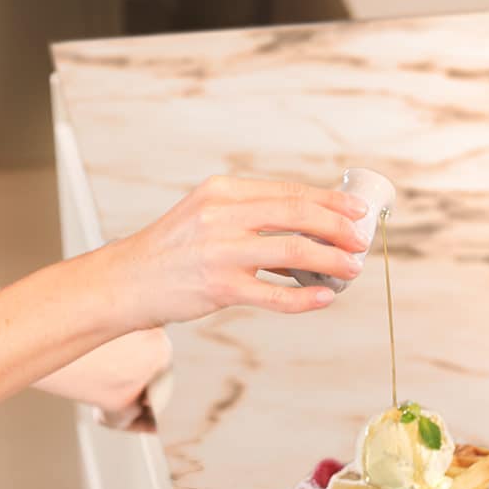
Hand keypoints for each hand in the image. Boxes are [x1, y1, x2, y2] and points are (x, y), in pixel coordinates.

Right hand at [98, 175, 370, 326]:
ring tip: (352, 269)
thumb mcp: (206, 213)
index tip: (356, 210)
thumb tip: (309, 222)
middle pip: (296, 214)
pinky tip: (325, 297)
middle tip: (360, 240)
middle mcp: (221, 215)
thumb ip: (250, 213)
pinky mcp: (220, 288)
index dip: (329, 201)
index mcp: (222, 191)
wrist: (128, 281)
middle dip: (337, 226)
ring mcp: (220, 252)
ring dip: (330, 260)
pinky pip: (274, 295)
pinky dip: (304, 298)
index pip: (288, 191)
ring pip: (292, 252)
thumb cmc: (174, 250)